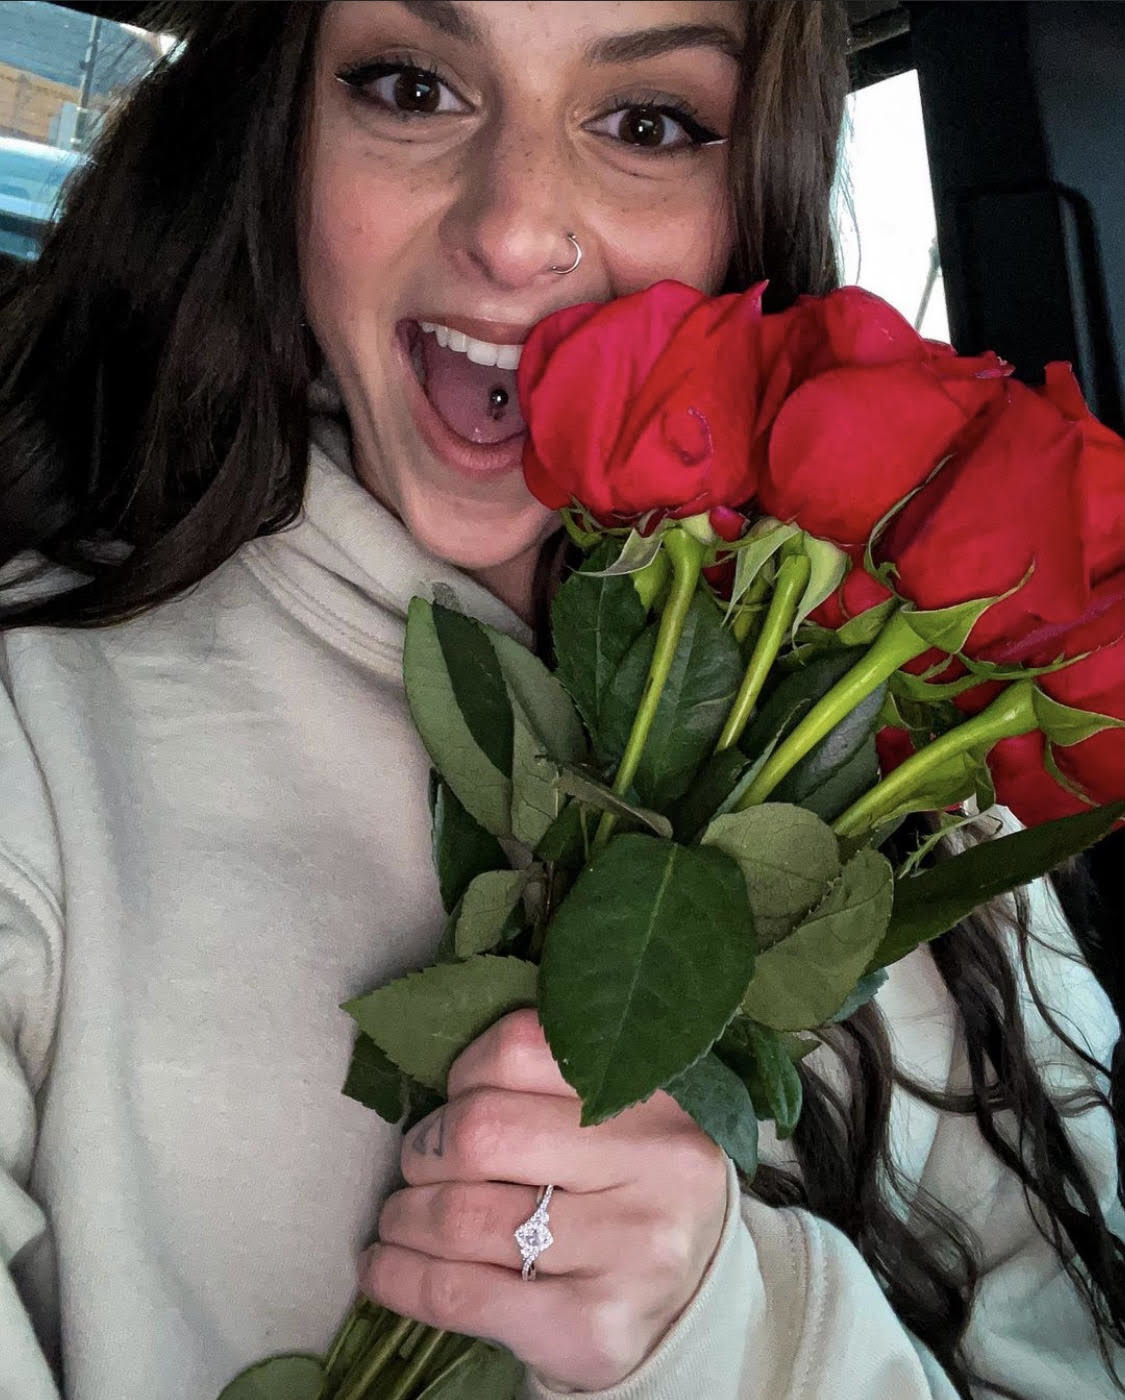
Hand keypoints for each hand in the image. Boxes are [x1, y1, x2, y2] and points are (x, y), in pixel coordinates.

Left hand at [358, 1009, 728, 1391]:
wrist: (687, 1309)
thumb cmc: (627, 1192)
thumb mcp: (618, 1119)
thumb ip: (548, 1083)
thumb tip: (435, 1081)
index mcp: (656, 1095)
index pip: (519, 1049)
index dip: (465, 1073)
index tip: (457, 1099)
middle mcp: (657, 1165)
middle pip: (481, 1132)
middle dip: (426, 1150)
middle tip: (421, 1164)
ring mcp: (630, 1251)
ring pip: (460, 1216)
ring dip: (404, 1217)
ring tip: (400, 1219)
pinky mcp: (591, 1327)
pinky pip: (457, 1293)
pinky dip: (400, 1278)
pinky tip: (382, 1267)